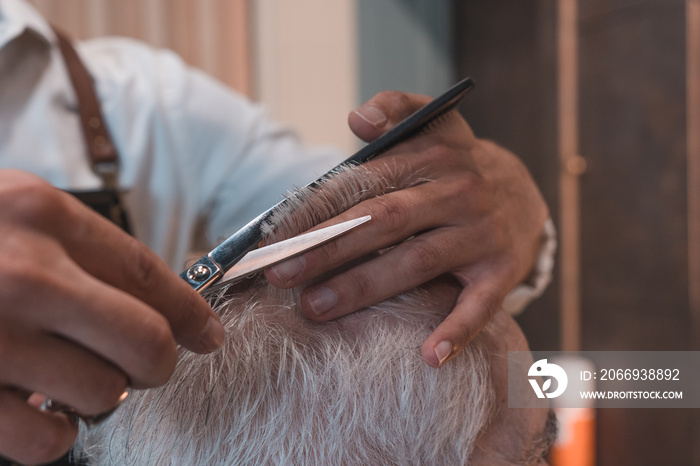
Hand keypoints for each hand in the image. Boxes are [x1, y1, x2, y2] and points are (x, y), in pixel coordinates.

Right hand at [0, 171, 224, 463]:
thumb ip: (77, 251)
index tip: (208, 337)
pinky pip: (47, 441)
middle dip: (155, 363)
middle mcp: (20, 274)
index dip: (191, 313)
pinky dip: (49, 435)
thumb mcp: (9, 213)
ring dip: (95, 396)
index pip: (150, 273)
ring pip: (103, 396)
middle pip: (145, 343)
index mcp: (39, 215)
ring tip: (61, 378)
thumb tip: (160, 307)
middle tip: (141, 365)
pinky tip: (25, 407)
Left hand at [265, 91, 547, 368]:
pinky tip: (428, 355)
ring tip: (316, 307)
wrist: (527, 192)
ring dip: (364, 286)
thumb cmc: (459, 165)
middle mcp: (458, 191)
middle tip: (279, 274)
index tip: (273, 235)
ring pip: (417, 262)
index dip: (316, 208)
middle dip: (326, 248)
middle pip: (383, 220)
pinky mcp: (502, 270)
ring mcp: (480, 233)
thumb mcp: (435, 125)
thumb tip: (357, 119)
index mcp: (432, 155)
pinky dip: (456, 330)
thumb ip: (395, 110)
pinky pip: (479, 305)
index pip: (363, 181)